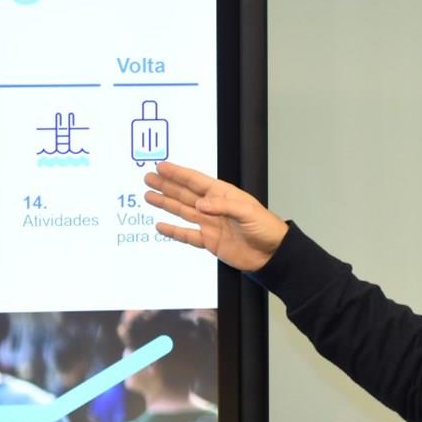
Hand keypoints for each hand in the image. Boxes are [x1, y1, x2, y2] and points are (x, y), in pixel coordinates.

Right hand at [143, 161, 289, 271]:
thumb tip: (200, 205)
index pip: (196, 181)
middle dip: (166, 185)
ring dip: (165, 203)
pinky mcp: (210, 241)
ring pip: (182, 211)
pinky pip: (187, 235)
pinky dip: (173, 231)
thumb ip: (223, 207)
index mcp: (224, 195)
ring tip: (149, 195)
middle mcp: (214, 208)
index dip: (178, 174)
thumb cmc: (267, 228)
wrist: (272, 254)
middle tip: (148, 177)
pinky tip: (161, 225)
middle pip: (185, 194)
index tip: (162, 167)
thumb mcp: (248, 212)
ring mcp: (210, 224)